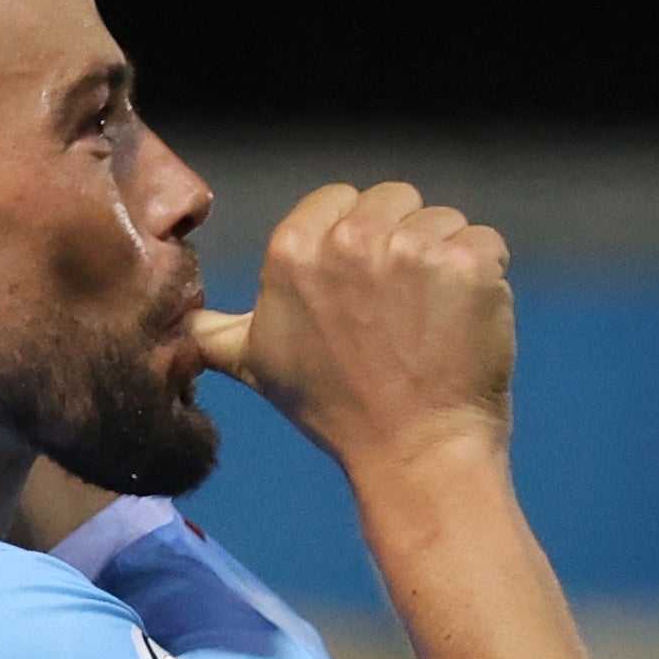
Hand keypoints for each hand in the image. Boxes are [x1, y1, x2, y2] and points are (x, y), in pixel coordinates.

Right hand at [187, 181, 513, 479]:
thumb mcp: (257, 366)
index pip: (339, 202)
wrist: (415, 456)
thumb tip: (171, 326)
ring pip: (443, 221)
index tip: (361, 301)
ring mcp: (413, 248)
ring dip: (445, 268)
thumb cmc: (339, 412)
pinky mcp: (469, 263)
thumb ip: (213, 332)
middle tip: (397, 320)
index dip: (357, 247)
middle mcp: (348, 239)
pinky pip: (487, 244)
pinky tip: (464, 327)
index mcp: (291, 249)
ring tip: (430, 328)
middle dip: (403, 250)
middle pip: (394, 202)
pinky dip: (486, 282)